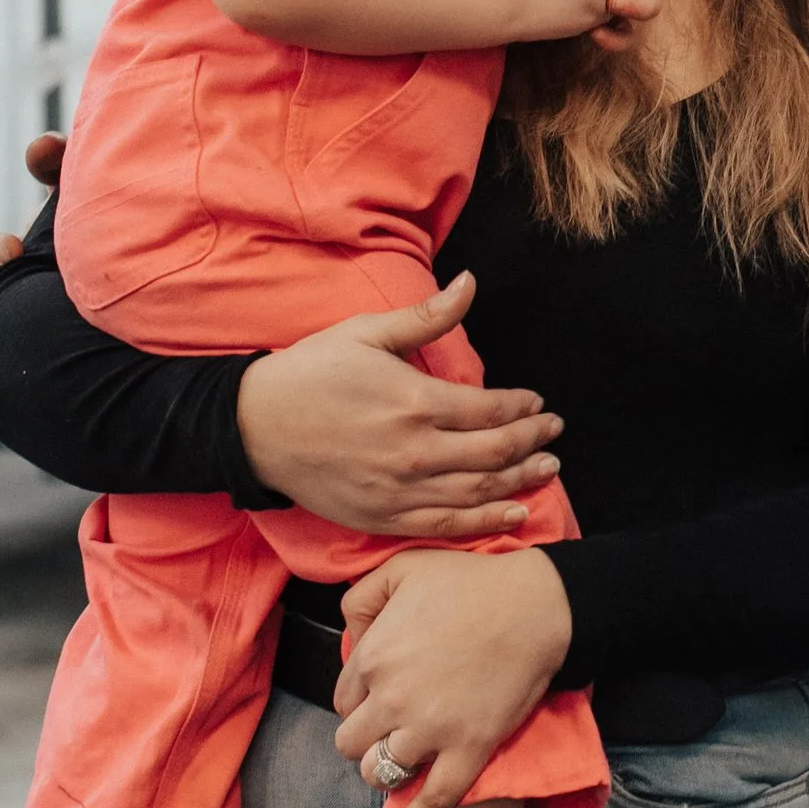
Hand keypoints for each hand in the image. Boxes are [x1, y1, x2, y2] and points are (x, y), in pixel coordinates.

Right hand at [237, 274, 561, 539]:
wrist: (255, 427)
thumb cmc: (311, 373)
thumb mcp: (367, 332)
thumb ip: (426, 316)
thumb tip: (470, 282)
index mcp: (415, 401)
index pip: (491, 410)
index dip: (522, 408)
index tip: (537, 403)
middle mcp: (415, 452)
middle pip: (495, 453)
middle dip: (533, 442)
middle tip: (553, 434)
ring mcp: (400, 491)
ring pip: (479, 492)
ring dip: (521, 482)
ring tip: (546, 471)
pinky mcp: (383, 518)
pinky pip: (447, 526)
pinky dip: (486, 523)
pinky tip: (513, 515)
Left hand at [332, 545, 574, 807]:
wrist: (536, 605)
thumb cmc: (472, 581)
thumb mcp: (403, 566)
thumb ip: (362, 595)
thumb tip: (350, 634)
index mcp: (373, 657)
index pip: (342, 700)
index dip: (360, 700)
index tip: (379, 696)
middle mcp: (391, 699)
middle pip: (350, 743)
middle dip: (364, 737)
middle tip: (388, 727)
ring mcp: (429, 730)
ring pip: (379, 773)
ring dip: (385, 768)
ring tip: (403, 757)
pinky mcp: (467, 752)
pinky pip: (430, 803)